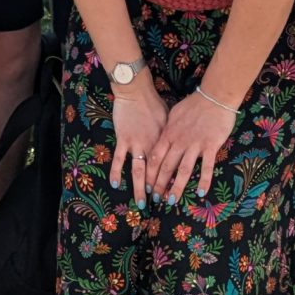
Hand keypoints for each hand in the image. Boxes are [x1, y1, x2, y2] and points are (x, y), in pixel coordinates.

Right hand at [108, 82, 168, 208]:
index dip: (170, 181)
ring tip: (141, 203)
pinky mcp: (123, 139)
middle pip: (155, 173)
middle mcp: (151, 146)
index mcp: (164, 142)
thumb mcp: (168, 119)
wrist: (136, 91)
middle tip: (159, 204)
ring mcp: (136, 144)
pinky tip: (116, 184)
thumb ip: (171, 136)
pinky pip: (119, 159)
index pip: (168, 166)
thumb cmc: (154, 103)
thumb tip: (178, 146)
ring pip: (139, 171)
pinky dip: (117, 172)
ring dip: (140, 188)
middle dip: (157, 189)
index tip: (172, 193)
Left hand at [149, 87, 236, 200]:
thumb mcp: (174, 114)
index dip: (150, 173)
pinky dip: (204, 181)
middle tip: (155, 199)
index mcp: (169, 134)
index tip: (146, 185)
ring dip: (176, 187)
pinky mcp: (210, 146)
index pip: (155, 157)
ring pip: (183, 170)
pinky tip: (200, 193)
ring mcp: (195, 144)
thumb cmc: (194, 104)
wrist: (214, 97)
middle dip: (159, 185)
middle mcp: (179, 141)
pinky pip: (206, 167)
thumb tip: (160, 140)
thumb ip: (167, 129)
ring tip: (172, 201)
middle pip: (167, 167)